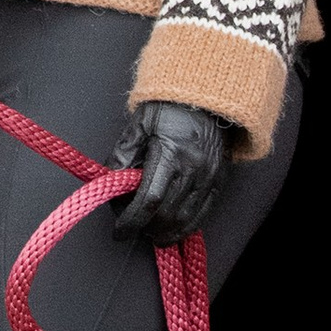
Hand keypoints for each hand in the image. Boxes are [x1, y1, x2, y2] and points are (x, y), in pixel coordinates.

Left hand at [111, 99, 233, 243]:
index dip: (132, 220)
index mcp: (171, 153)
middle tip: (131, 228)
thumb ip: (123, 152)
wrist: (206, 97)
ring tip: (149, 233)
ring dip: (165, 233)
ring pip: (186, 220)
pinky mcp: (219, 181)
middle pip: (167, 215)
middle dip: (146, 227)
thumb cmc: (170, 107)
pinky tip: (172, 230)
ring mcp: (210, 177)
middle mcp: (194, 169)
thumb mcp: (139, 123)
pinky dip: (186, 227)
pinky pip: (203, 214)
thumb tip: (111, 181)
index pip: (150, 199)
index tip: (119, 230)